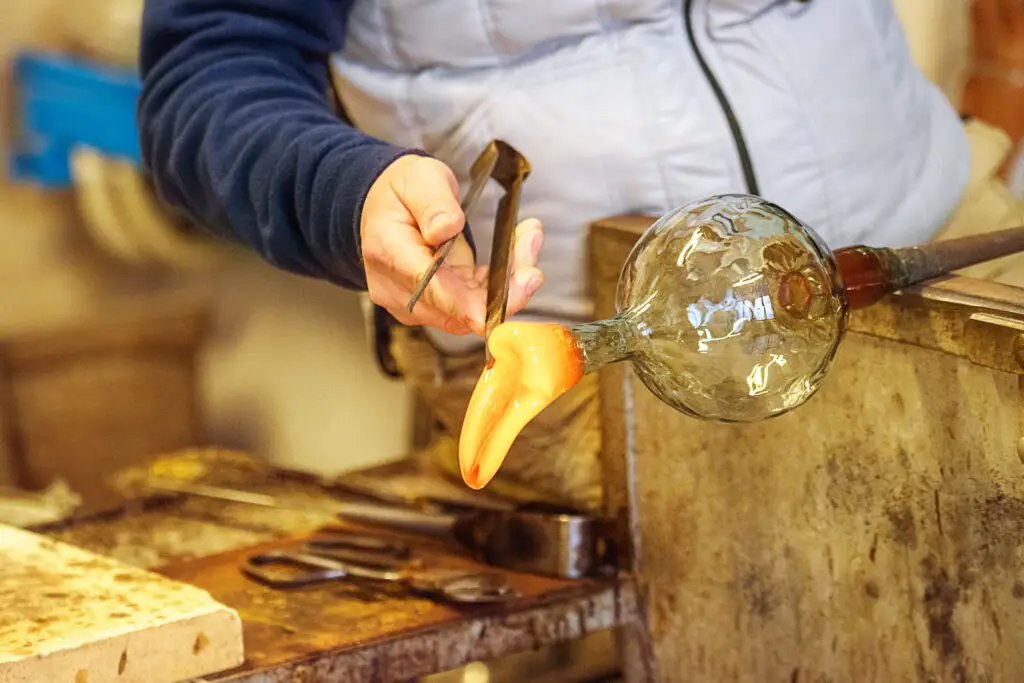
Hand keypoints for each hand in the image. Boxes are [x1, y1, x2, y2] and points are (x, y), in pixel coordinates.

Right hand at [361, 154, 544, 335]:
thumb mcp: (419, 178)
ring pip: (470, 311)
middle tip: (532, 243)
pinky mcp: (432, 305)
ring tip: (529, 239)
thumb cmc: (401, 191)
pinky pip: (472, 305)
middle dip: (504, 285)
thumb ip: (433, 203)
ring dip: (507, 284)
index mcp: (389, 252)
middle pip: (457, 308)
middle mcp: (397, 288)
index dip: (470, 303)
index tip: (507, 297)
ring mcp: (413, 302)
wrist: (384, 207)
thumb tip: (445, 229)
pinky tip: (517, 255)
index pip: (430, 288)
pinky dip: (499, 285)